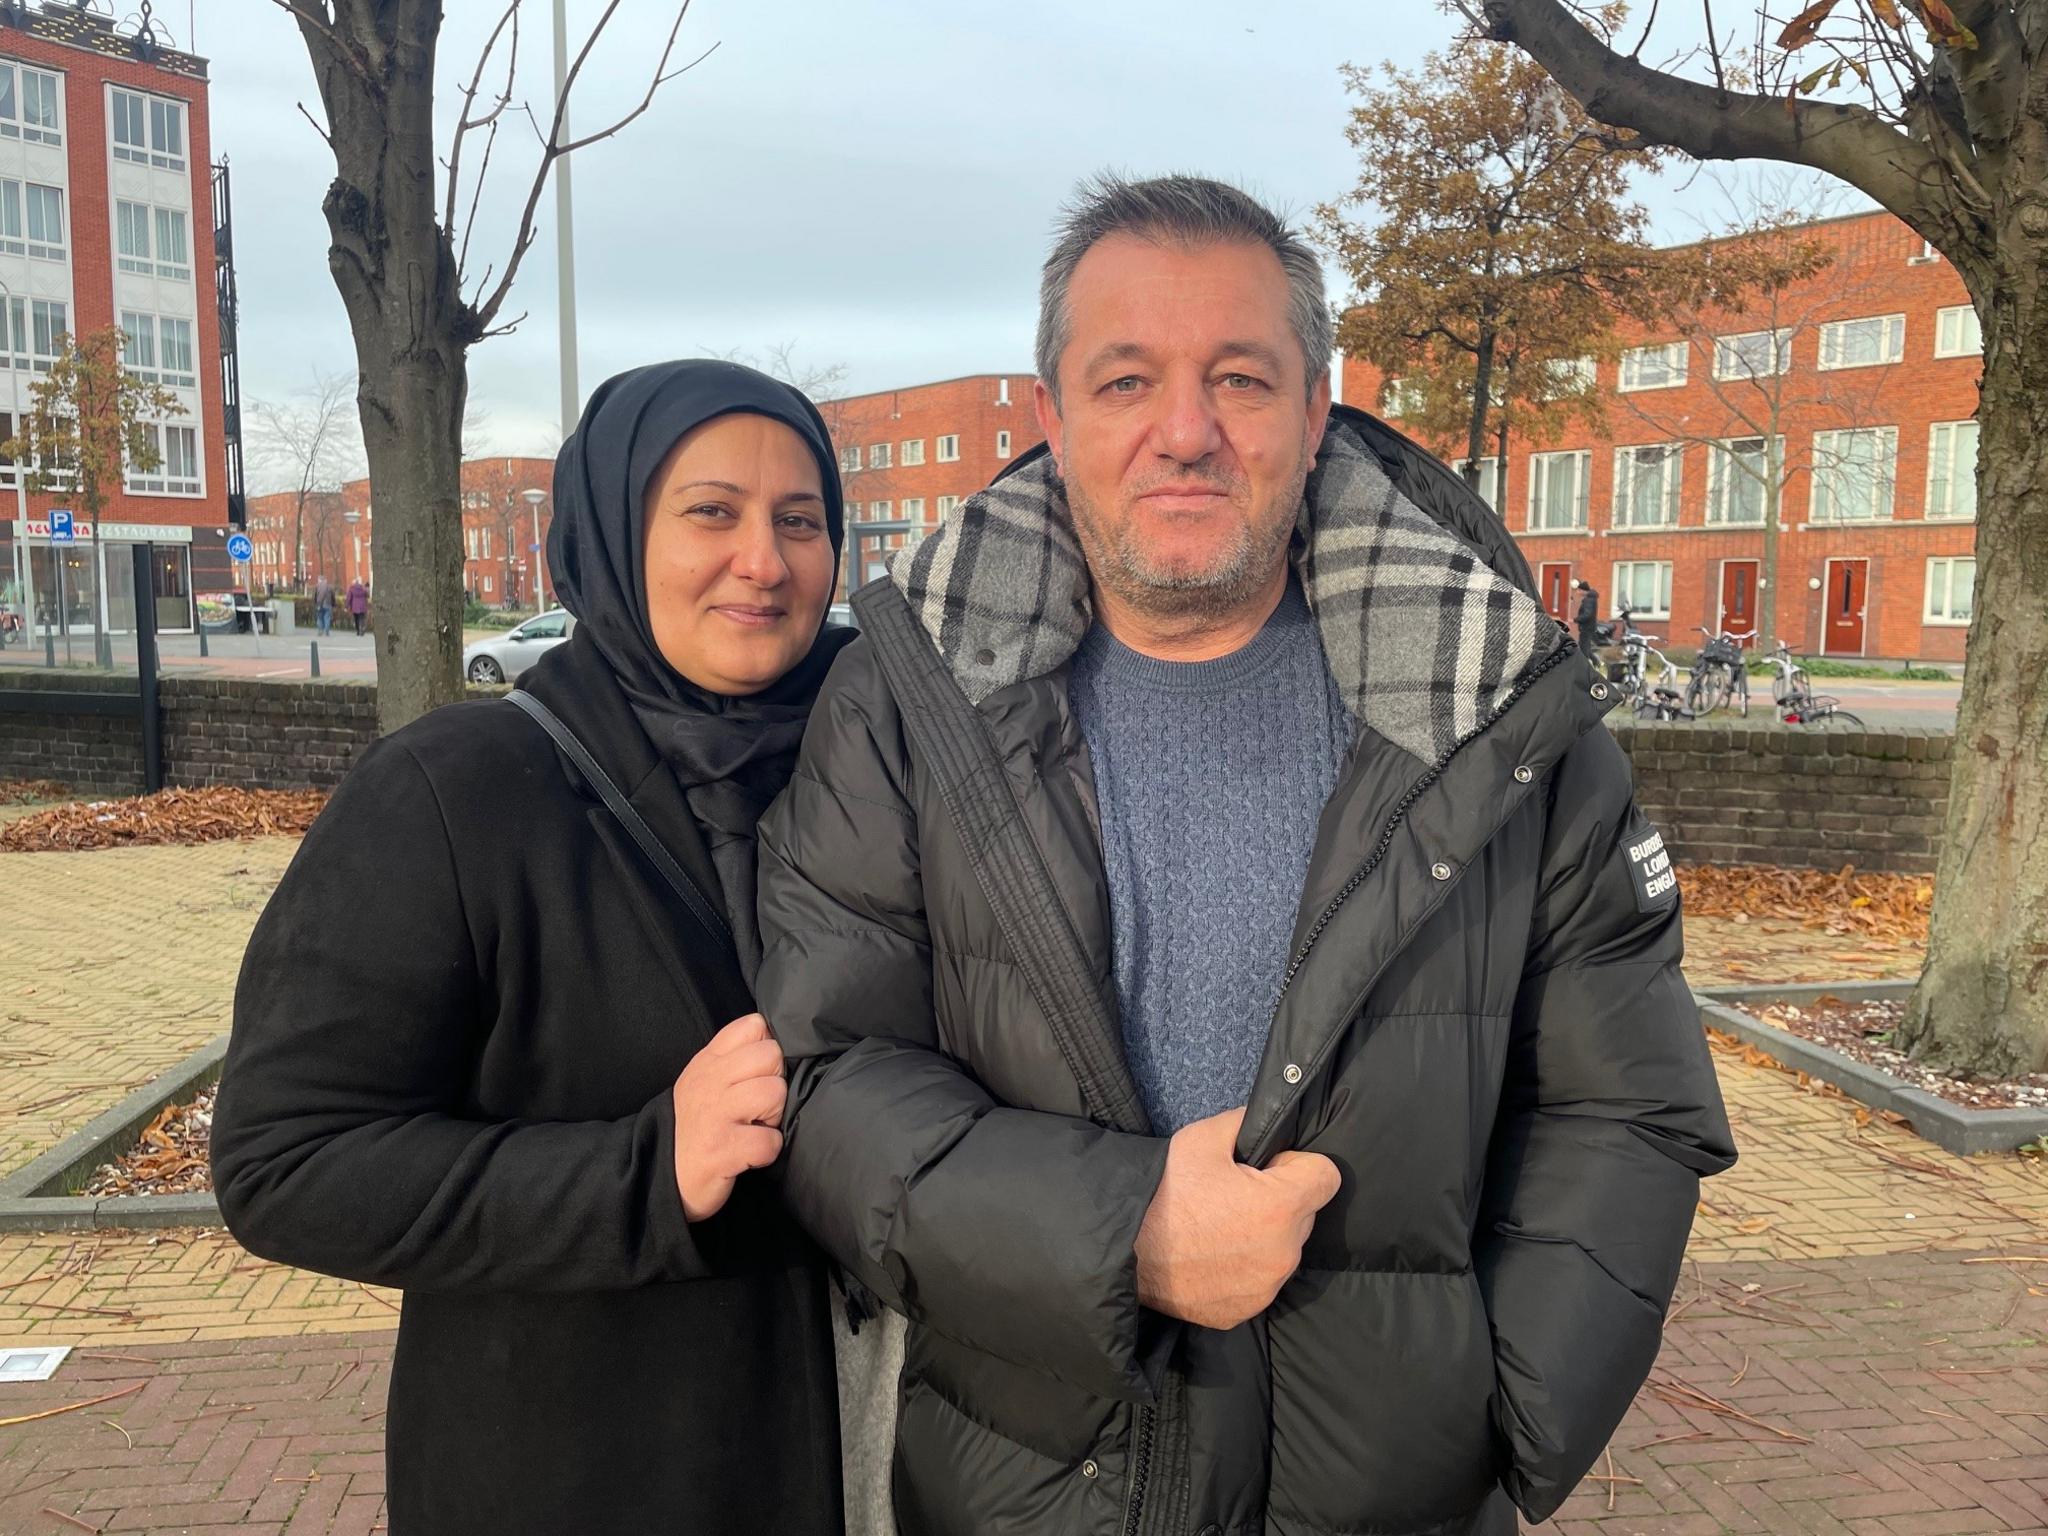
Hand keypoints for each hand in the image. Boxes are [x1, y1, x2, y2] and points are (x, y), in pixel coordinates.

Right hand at [672, 1013, 787, 1221]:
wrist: (660, 1175)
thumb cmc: (694, 1126)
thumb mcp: (703, 1081)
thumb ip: (732, 1056)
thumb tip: (770, 1036)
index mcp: (707, 1062)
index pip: (752, 1025)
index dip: (766, 1048)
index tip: (756, 1074)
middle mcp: (709, 1082)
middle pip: (772, 1056)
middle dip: (775, 1083)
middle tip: (757, 1108)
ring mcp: (715, 1115)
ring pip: (775, 1093)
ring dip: (773, 1117)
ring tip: (753, 1128)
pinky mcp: (722, 1150)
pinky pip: (770, 1141)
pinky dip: (767, 1151)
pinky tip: (749, 1153)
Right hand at [1133, 1107, 1340, 1329]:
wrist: (1122, 1253)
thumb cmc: (1163, 1194)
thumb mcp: (1200, 1139)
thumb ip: (1247, 1123)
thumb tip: (1270, 1119)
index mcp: (1280, 1207)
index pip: (1327, 1177)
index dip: (1298, 1165)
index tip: (1269, 1166)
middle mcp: (1284, 1252)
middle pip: (1304, 1215)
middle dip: (1280, 1201)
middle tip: (1233, 1196)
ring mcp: (1266, 1287)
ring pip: (1283, 1249)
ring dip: (1264, 1237)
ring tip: (1218, 1228)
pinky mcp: (1246, 1311)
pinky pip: (1260, 1280)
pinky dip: (1244, 1268)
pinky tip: (1212, 1257)